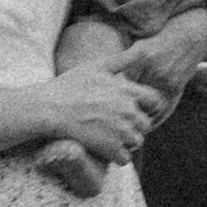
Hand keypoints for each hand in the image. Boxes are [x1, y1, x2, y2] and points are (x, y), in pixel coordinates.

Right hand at [37, 66, 159, 162]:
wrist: (49, 109)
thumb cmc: (70, 85)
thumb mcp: (96, 66)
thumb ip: (122, 59)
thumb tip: (141, 48)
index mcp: (127, 90)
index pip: (156, 101)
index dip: (147, 106)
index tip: (134, 109)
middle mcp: (128, 111)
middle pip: (146, 124)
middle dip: (135, 125)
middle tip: (117, 124)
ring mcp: (121, 131)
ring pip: (137, 141)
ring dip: (126, 141)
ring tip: (109, 136)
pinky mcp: (110, 148)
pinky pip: (125, 158)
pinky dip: (116, 156)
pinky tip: (103, 147)